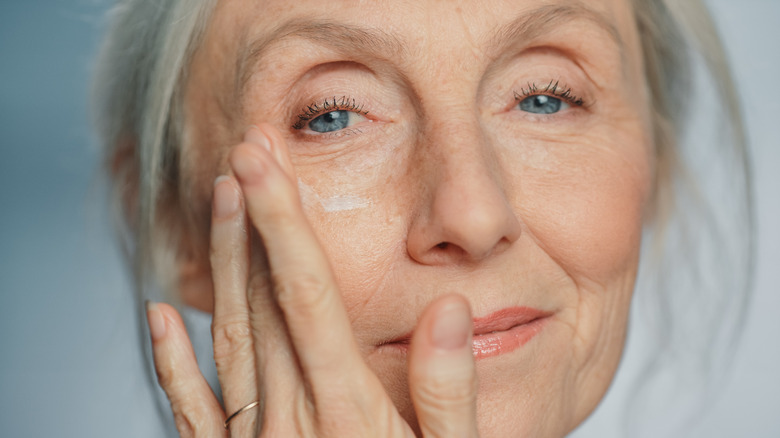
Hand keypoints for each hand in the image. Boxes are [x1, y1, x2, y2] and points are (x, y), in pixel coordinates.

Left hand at [146, 124, 479, 436]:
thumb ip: (447, 395)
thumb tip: (451, 311)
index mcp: (345, 410)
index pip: (307, 293)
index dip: (283, 220)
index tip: (262, 160)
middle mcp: (290, 419)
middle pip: (264, 300)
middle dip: (254, 218)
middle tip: (246, 151)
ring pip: (230, 336)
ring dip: (223, 262)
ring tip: (220, 197)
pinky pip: (193, 409)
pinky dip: (173, 360)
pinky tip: (160, 315)